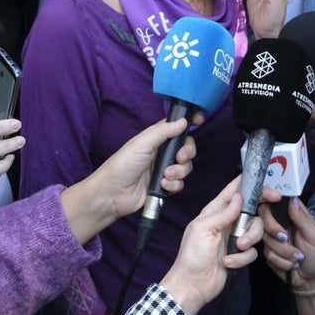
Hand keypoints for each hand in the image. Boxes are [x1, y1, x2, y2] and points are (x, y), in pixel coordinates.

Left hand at [60, 115, 199, 243]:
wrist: (113, 194)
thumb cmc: (122, 164)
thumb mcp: (142, 143)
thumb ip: (163, 131)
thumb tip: (184, 120)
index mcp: (156, 138)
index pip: (177, 126)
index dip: (189, 122)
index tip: (200, 121)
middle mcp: (162, 152)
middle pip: (187, 148)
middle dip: (187, 153)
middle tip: (180, 158)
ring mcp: (164, 169)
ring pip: (186, 167)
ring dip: (179, 172)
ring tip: (165, 176)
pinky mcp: (165, 186)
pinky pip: (180, 184)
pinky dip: (174, 185)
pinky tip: (163, 186)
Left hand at [158, 176, 264, 314]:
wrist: (192, 285)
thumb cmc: (191, 255)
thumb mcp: (203, 229)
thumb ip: (222, 213)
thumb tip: (239, 197)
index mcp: (215, 211)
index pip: (235, 191)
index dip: (252, 185)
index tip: (269, 188)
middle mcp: (227, 222)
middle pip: (252, 210)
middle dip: (260, 213)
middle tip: (271, 214)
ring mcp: (234, 238)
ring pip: (255, 231)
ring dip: (249, 239)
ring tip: (238, 247)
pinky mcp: (240, 254)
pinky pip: (252, 251)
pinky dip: (242, 258)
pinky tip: (228, 262)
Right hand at [261, 197, 314, 290]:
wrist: (309, 278)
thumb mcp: (314, 235)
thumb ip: (302, 217)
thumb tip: (292, 199)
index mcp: (292, 214)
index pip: (277, 199)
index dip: (270, 197)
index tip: (271, 202)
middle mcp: (280, 222)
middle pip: (264, 215)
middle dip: (274, 230)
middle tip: (287, 239)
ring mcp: (272, 236)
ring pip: (266, 237)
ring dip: (283, 251)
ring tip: (297, 256)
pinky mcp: (267, 251)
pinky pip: (267, 253)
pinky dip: (281, 261)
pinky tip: (290, 264)